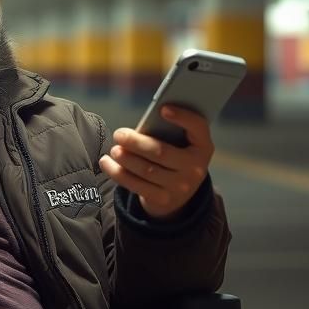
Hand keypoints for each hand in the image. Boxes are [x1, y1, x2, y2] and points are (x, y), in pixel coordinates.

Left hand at [98, 105, 213, 219]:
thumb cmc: (174, 157)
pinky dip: (118, 173)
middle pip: (161, 152)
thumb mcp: (179, 144)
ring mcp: (180, 186)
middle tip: (119, 134)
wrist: (178, 195)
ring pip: (146, 170)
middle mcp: (195, 168)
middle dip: (136, 142)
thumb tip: (139, 129)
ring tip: (114, 150)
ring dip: (126, 158)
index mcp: (202, 147)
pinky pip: (136, 185)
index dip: (183, 117)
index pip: (198, 128)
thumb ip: (166, 133)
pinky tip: (106, 163)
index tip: (163, 109)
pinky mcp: (163, 199)